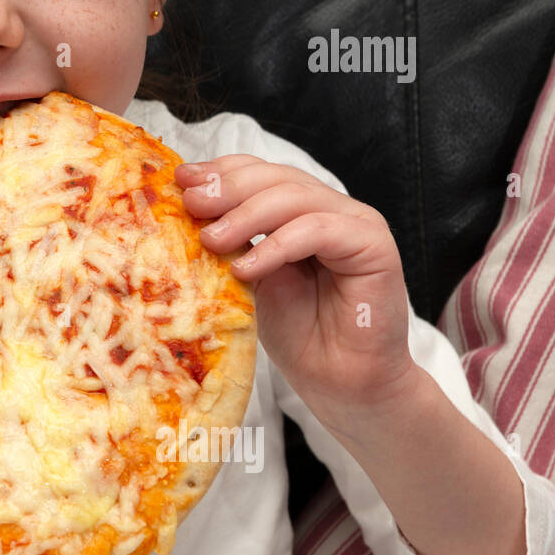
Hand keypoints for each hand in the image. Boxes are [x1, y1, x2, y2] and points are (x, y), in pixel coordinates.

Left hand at [175, 155, 417, 435]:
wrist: (339, 383)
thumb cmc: (296, 334)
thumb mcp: (248, 277)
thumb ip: (229, 242)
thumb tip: (181, 213)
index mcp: (299, 209)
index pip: (258, 172)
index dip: (220, 171)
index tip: (179, 180)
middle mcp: (330, 208)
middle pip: (274, 178)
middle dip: (227, 187)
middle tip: (191, 203)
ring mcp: (355, 223)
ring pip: (295, 197)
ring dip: (245, 215)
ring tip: (210, 239)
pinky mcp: (374, 246)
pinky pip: (319, 231)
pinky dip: (277, 246)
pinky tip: (245, 267)